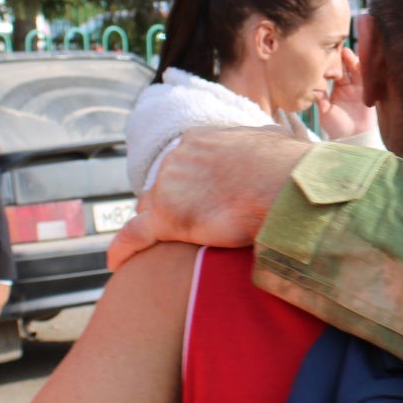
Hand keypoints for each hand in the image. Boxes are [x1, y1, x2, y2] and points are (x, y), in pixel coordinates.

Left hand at [107, 127, 312, 270]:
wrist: (285, 186)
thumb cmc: (286, 167)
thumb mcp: (272, 140)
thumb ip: (259, 143)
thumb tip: (274, 138)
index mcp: (198, 139)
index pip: (180, 165)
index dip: (186, 184)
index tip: (195, 198)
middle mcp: (177, 159)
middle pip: (160, 188)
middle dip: (168, 204)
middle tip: (185, 226)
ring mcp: (168, 188)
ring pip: (147, 211)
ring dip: (154, 226)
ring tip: (161, 249)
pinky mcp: (165, 220)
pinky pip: (132, 236)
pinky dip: (122, 250)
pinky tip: (117, 264)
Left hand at [315, 47, 377, 140]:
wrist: (353, 138)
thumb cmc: (337, 127)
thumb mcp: (326, 113)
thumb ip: (321, 100)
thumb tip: (313, 88)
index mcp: (335, 90)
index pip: (332, 73)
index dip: (329, 64)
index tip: (323, 55)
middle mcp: (346, 86)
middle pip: (344, 68)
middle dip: (340, 58)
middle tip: (334, 49)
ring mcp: (358, 88)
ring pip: (355, 70)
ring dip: (351, 60)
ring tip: (346, 52)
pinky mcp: (367, 91)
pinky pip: (366, 77)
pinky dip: (363, 68)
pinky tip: (360, 60)